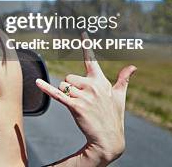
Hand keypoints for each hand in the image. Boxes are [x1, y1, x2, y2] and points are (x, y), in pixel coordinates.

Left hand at [35, 32, 135, 164]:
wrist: (109, 138)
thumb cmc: (113, 116)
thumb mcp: (120, 96)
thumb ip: (123, 79)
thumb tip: (133, 67)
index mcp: (101, 81)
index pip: (92, 59)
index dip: (86, 45)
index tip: (82, 32)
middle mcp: (92, 85)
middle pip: (69, 77)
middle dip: (71, 88)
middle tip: (82, 101)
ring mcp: (84, 96)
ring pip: (63, 86)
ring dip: (66, 95)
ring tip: (79, 107)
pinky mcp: (75, 106)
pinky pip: (57, 94)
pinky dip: (46, 88)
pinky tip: (37, 83)